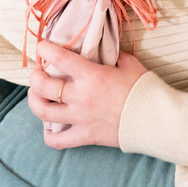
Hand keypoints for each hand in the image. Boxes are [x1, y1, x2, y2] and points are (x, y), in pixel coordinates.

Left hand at [28, 40, 146, 148]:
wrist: (153, 117)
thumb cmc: (142, 87)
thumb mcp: (128, 62)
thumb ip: (112, 55)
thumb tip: (102, 49)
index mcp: (92, 75)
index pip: (60, 58)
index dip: (45, 50)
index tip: (41, 46)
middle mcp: (81, 97)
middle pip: (44, 86)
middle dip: (35, 76)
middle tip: (36, 72)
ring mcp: (80, 118)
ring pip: (44, 112)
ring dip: (34, 101)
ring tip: (35, 94)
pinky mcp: (85, 136)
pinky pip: (57, 140)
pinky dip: (48, 134)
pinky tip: (49, 126)